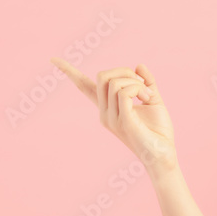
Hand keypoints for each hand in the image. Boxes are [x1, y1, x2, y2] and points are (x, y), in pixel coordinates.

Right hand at [50, 57, 177, 173]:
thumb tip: (139, 65)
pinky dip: (138, 88)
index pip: (84, 87)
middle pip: (102, 76)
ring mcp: (110, 118)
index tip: (53, 59)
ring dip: (136, 82)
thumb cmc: (158, 131)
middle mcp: (104, 112)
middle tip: (143, 83)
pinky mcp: (122, 121)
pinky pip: (123, 92)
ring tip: (149, 95)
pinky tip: (148, 98)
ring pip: (114, 82)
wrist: (163, 156)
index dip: (68, 71)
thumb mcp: (152, 100)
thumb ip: (146, 82)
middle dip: (124, 71)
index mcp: (108, 107)